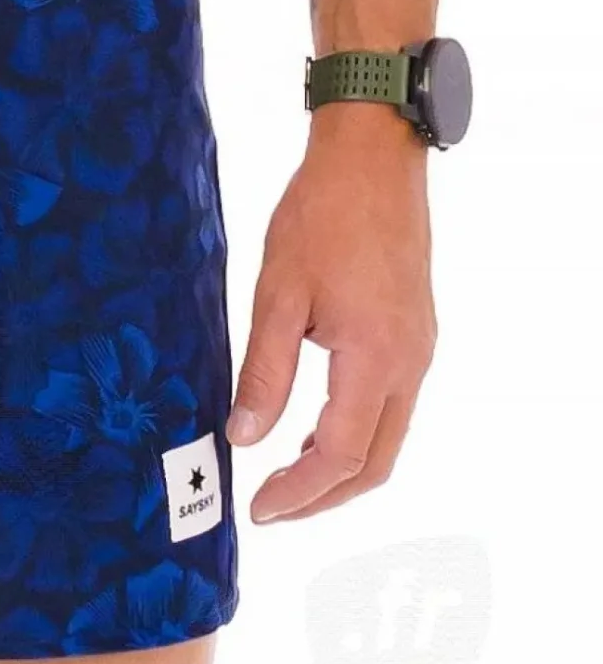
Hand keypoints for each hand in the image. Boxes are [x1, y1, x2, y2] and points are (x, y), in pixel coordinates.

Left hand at [226, 108, 435, 523]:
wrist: (374, 155)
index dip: (298, 493)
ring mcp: (418, 350)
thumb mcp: (277, 296)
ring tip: (285, 479)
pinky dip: (354, 437)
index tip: (259, 508)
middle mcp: (409, 362)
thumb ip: (263, 375)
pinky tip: (311, 435)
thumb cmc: (324, 213)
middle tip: (271, 508)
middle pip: (373, 464)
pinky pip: (391, 410)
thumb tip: (244, 438)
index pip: (340, 456)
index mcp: (375, 356)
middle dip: (322, 498)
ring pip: (387, 441)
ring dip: (338, 471)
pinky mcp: (415, 337)